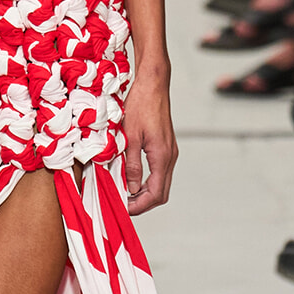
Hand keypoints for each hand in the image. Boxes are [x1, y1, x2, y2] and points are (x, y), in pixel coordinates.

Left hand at [122, 68, 177, 214]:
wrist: (153, 85)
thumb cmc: (141, 105)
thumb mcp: (129, 137)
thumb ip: (131, 165)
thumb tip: (131, 188)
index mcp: (162, 156)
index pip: (155, 194)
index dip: (139, 206)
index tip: (124, 208)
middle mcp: (170, 156)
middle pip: (161, 193)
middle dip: (143, 204)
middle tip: (123, 205)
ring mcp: (170, 152)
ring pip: (161, 184)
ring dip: (145, 193)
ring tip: (125, 193)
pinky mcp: (166, 147)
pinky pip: (160, 172)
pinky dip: (148, 181)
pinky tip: (132, 178)